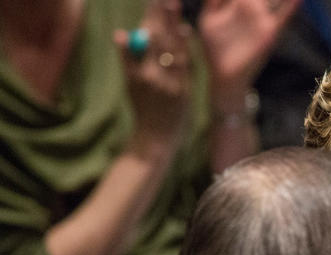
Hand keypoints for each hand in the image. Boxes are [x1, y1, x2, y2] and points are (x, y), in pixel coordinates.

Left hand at [114, 0, 193, 155]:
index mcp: (184, 83)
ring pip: (150, 50)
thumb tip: (180, 35)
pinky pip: (129, 64)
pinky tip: (121, 35)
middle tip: (163, 0)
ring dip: (150, 26)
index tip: (176, 9)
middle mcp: (169, 80)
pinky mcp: (134, 87)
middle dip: (164, 19)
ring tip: (152, 8)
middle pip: (166, 43)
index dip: (178, 28)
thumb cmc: (175, 118)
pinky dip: (124, 50)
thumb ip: (183, 68)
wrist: (156, 141)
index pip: (182, 50)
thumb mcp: (187, 94)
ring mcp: (150, 83)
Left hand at [198, 0, 299, 108]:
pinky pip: (284, 16)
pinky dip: (292, 6)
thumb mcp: (209, 19)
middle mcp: (252, 7)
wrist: (225, 75)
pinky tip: (300, 0)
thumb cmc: (216, 48)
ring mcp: (261, 19)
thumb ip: (213, 0)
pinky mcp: (269, 33)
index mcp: (237, 2)